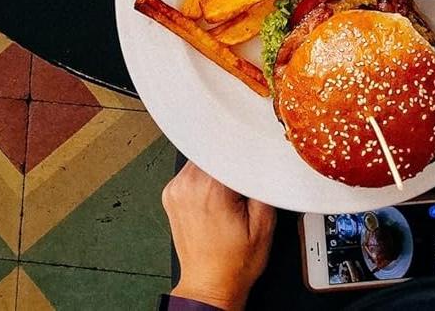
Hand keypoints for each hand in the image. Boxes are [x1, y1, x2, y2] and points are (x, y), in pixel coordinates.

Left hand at [163, 161, 274, 310]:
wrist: (210, 285)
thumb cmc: (234, 263)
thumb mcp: (264, 226)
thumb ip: (264, 187)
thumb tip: (262, 163)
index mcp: (210, 188)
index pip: (227, 148)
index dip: (242, 153)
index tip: (251, 163)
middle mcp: (188, 184)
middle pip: (213, 151)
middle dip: (229, 164)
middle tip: (240, 188)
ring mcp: (175, 189)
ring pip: (201, 160)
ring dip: (216, 171)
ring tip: (227, 198)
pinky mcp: (170, 195)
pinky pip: (191, 173)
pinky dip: (203, 180)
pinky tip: (213, 202)